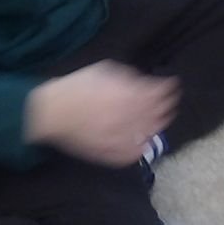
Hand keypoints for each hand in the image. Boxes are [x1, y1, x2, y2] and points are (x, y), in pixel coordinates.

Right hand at [24, 62, 179, 167]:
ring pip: (149, 134)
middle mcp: (128, 118)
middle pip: (158, 114)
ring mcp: (120, 138)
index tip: (172, 85)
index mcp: (127, 96)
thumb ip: (128, 77)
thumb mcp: (104, 70)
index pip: (158, 94)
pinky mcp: (110, 153)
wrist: (51, 112)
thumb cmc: (76, 87)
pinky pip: (133, 153)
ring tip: (159, 120)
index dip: (168, 89)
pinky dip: (141, 147)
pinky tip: (143, 141)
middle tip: (170, 103)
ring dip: (157, 125)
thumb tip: (144, 82)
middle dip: (167, 107)